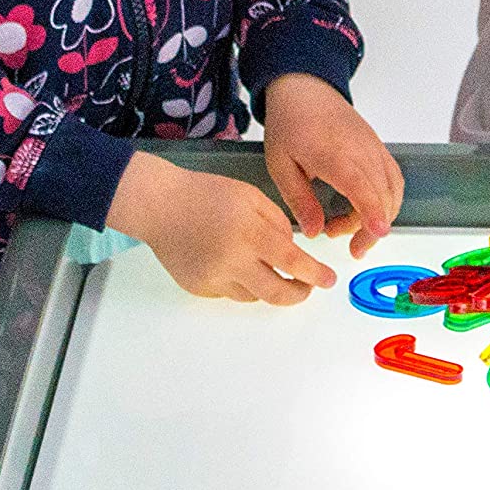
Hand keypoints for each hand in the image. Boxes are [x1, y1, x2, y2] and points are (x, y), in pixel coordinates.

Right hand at [105, 150, 335, 303]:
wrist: (160, 206)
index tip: (329, 280)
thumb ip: (278, 222)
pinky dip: (241, 283)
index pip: (292, 262)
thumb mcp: (251, 195)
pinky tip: (235, 263)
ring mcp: (213, 278)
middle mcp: (232, 261)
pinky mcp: (199, 288)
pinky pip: (230, 294)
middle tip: (308, 288)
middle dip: (298, 294)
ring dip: (267, 285)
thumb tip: (291, 250)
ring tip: (265, 265)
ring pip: (254, 295)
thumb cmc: (206, 194)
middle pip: (275, 293)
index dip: (315, 274)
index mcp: (248, 232)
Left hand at [263, 73, 403, 259]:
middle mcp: (361, 150)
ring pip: (393, 187)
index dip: (373, 212)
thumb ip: (299, 199)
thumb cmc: (290, 123)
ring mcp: (373, 147)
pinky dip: (389, 198)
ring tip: (353, 228)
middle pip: (383, 195)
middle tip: (352, 247)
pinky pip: (393, 176)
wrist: (304, 88)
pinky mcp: (377, 146)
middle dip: (373, 228)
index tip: (378, 233)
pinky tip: (368, 208)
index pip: (362, 186)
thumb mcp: (281, 164)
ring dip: (381, 214)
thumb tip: (315, 231)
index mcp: (334, 155)